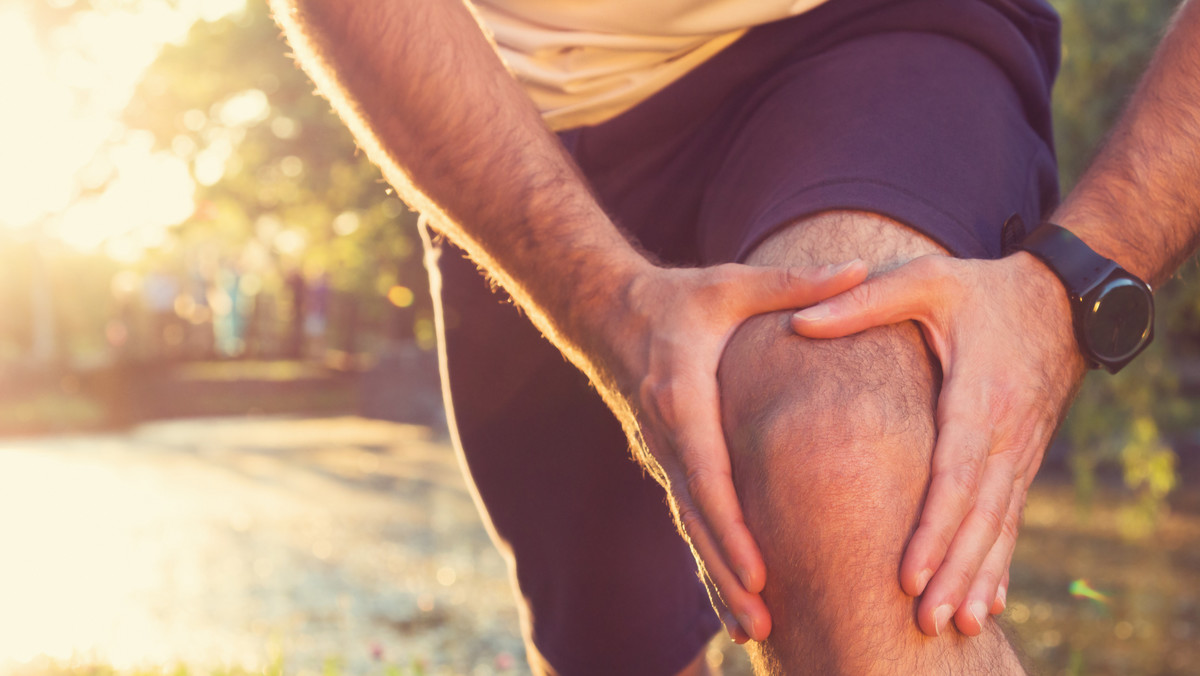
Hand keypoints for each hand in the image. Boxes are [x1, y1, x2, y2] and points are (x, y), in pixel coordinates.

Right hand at [604, 259, 867, 642]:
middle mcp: (668, 436)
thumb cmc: (678, 298)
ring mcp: (663, 455)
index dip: (731, 526)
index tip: (759, 569)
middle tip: (763, 625)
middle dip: (728, 574)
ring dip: (718, 580)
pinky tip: (735, 598)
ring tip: (754, 631)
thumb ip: (795, 283)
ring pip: (691, 528)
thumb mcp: (732, 283)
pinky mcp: (667, 463)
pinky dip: (710, 560)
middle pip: (698, 517)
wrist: (606, 313)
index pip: (707, 472)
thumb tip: (861, 268)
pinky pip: (689, 519)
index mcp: (683, 397)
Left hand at [791, 252, 1086, 636]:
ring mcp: (1021, 451)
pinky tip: (988, 602)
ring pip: (999, 526)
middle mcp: (1008, 434)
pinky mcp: (1022, 460)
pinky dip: (1000, 563)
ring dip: (978, 577)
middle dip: (953, 570)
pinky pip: (1011, 519)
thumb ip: (863, 301)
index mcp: (979, 396)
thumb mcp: (924, 280)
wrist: (1061, 299)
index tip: (907, 572)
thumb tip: (798, 323)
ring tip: (956, 625)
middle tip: (926, 620)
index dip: (933, 527)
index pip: (956, 474)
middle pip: (980, 515)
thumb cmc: (982, 289)